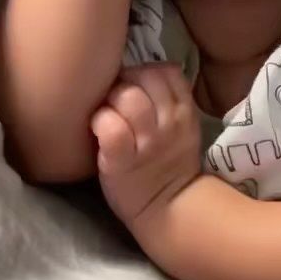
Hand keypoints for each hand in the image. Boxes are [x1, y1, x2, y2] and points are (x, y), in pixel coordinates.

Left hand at [91, 64, 200, 224]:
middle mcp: (169, 123)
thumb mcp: (180, 127)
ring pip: (129, 98)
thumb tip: (136, 71)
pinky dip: (100, 122)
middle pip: (145, 77)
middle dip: (124, 81)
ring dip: (110, 100)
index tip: (134, 86)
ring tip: (105, 113)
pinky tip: (97, 131)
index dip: (145, 72)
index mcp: (184, 112)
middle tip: (113, 100)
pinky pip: (111, 127)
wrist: (168, 208)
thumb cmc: (166, 164)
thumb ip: (167, 100)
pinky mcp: (122, 160)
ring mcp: (147, 142)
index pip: (167, 71)